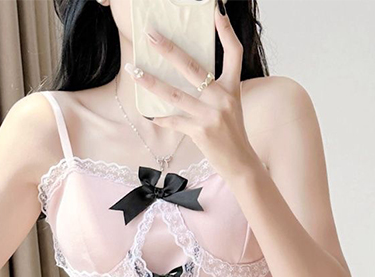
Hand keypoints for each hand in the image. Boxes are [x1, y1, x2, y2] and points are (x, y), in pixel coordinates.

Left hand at [124, 7, 260, 179]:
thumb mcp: (230, 107)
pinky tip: (151, 115)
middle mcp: (222, 98)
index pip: (234, 53)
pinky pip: (174, 121)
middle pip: (192, 67)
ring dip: (151, 82)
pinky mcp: (200, 131)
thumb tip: (188, 76)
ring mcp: (210, 115)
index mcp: (231, 88)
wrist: (240, 164)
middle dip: (168, 49)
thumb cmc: (232, 135)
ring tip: (134, 71)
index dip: (226, 32)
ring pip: (174, 94)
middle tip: (150, 35)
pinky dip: (162, 118)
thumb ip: (213, 91)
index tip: (216, 12)